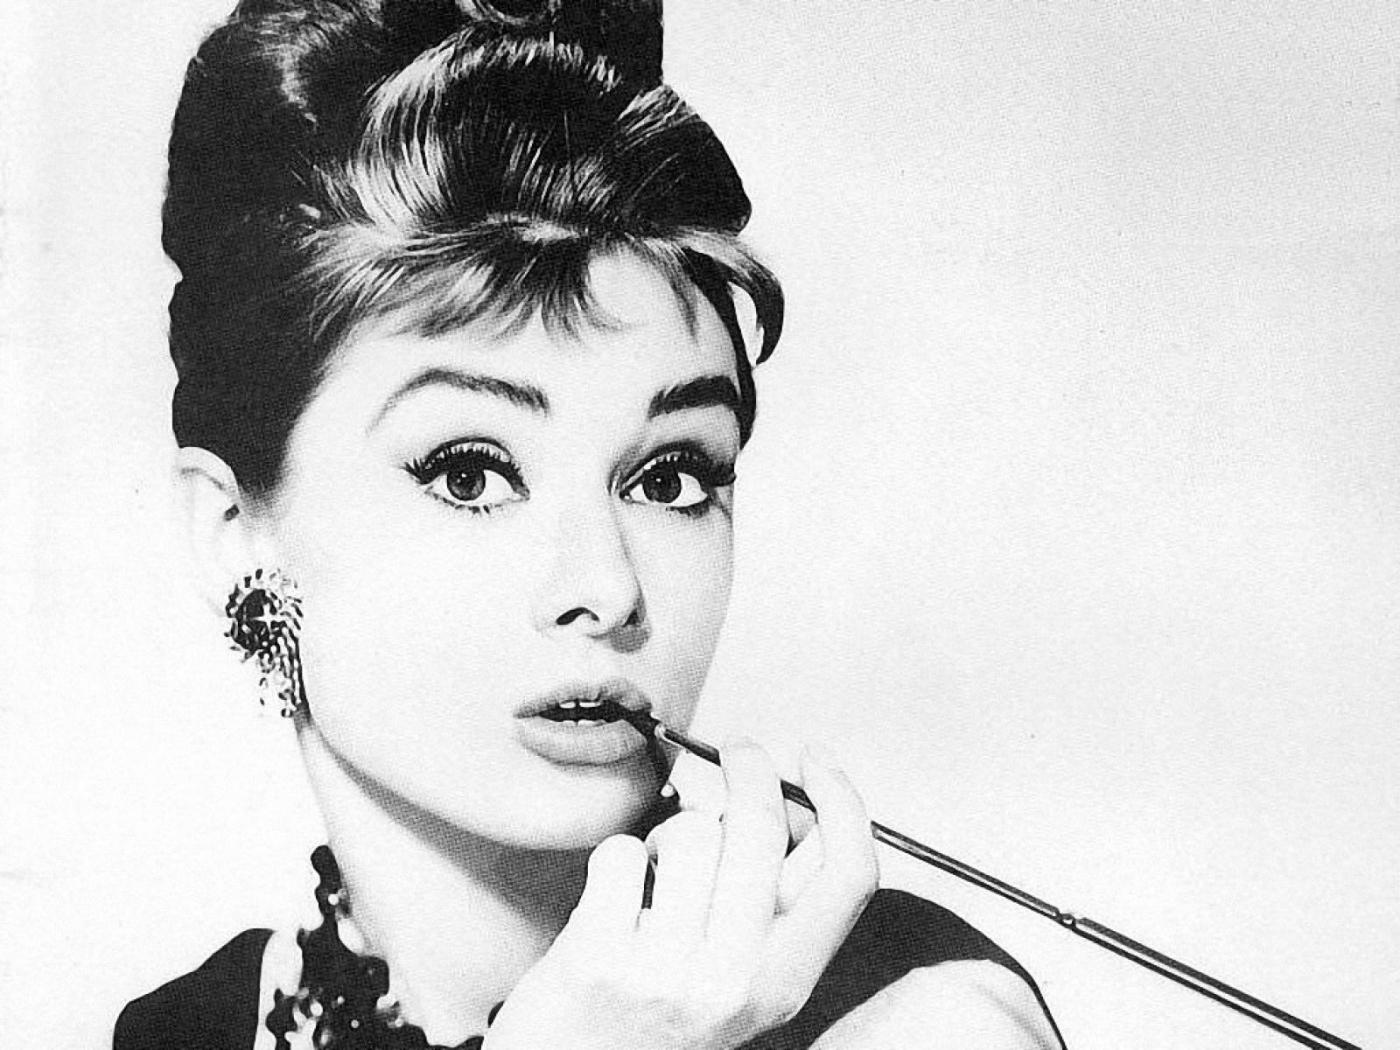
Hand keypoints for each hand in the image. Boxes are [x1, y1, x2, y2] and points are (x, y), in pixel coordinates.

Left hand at [484, 741, 878, 1049]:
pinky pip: (621, 852)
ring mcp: (666, 973)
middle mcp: (734, 983)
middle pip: (766, 829)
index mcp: (783, 985)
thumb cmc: (652, 1020)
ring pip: (694, 831)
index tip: (813, 760)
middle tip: (737, 750)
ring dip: (672, 829)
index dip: (842, 799)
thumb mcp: (738, 979)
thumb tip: (790, 801)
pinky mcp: (600, 959)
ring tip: (657, 867)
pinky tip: (612, 895)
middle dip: (751, 766)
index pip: (850, 874)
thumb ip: (774, 907)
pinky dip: (615, 856)